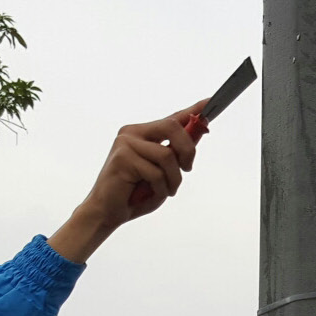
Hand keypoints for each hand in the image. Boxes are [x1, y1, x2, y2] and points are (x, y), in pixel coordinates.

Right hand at [49, 100, 205, 264]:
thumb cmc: (134, 194)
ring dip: (173, 179)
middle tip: (187, 168)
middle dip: (188, 150)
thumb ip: (177, 153)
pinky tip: (149, 194)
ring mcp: (125, 143)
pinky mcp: (122, 157)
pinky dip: (159, 188)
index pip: (172, 118)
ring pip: (167, 155)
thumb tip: (199, 132)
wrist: (106, 213)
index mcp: (142, 133)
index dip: (193, 111)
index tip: (210, 102)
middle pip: (173, 127)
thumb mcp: (163, 173)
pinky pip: (155, 172)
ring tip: (166, 191)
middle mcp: (132, 132)